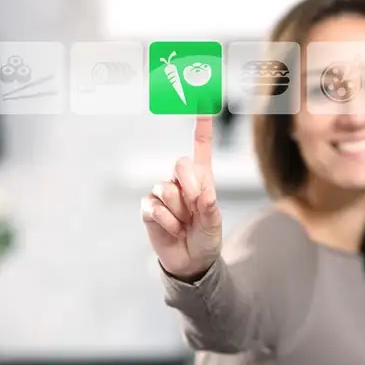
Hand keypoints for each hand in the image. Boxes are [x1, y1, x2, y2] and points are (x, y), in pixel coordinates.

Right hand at [141, 116, 222, 279]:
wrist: (191, 262)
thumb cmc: (207, 238)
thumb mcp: (214, 224)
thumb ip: (210, 207)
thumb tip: (203, 193)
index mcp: (202, 178)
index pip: (200, 146)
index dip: (202, 125)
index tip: (202, 102)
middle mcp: (181, 181)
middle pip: (180, 163)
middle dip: (190, 186)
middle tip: (196, 207)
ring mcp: (163, 193)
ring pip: (166, 190)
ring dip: (179, 213)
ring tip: (184, 225)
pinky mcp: (149, 208)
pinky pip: (154, 207)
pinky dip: (166, 222)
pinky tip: (172, 230)